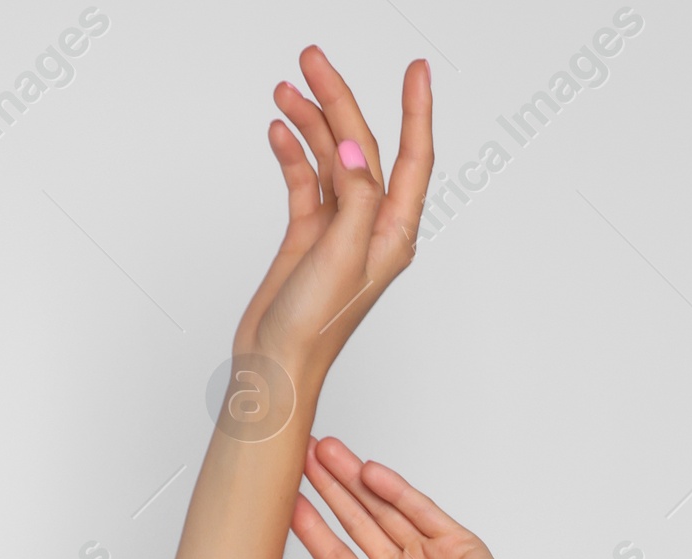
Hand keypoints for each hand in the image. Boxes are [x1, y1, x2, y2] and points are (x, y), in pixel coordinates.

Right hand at [234, 49, 431, 381]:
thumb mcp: (342, 257)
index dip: (416, 110)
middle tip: (311, 59)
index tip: (416, 69)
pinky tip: (278, 130)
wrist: (275, 366)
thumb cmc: (314, 329)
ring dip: (308, 121)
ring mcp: (338, 229)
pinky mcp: (308, 235)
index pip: (413, 159)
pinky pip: (304, 181)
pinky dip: (291, 153)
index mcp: (393, 234)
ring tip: (284, 89)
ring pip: (329, 157)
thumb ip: (355, 198)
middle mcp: (371, 227)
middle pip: (360, 146)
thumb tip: (354, 147)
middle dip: (338, 99)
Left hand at [290, 438, 533, 558]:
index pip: (335, 557)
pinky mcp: (458, 544)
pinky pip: (421, 509)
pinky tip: (367, 470)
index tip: (287, 499)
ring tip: (326, 449)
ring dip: (355, 478)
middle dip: (330, 490)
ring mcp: (430, 558)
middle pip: (357, 524)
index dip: (311, 527)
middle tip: (302, 456)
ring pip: (385, 509)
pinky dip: (395, 489)